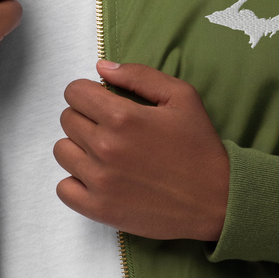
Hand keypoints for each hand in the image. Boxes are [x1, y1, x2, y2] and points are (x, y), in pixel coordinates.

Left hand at [53, 60, 229, 240]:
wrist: (216, 199)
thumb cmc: (198, 146)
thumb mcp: (180, 96)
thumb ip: (138, 75)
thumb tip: (102, 67)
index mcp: (122, 117)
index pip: (74, 92)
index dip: (88, 91)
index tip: (103, 100)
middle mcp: (105, 148)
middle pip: (67, 119)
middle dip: (85, 115)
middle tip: (111, 125)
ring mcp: (99, 181)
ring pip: (62, 150)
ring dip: (79, 146)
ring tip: (104, 150)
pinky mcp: (99, 209)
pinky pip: (63, 188)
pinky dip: (75, 180)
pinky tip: (98, 175)